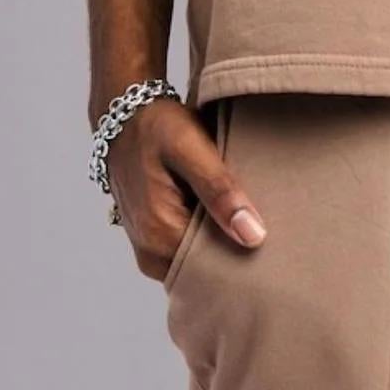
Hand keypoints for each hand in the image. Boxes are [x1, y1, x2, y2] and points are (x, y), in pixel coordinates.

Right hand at [107, 99, 265, 280]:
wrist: (121, 116)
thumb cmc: (154, 126)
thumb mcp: (189, 146)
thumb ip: (220, 190)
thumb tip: (253, 236)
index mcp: (160, 236)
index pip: (217, 270)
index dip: (244, 258)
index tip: (268, 242)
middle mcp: (151, 254)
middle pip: (207, 273)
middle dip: (233, 255)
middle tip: (258, 227)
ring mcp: (150, 253)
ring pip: (198, 265)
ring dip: (219, 246)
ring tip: (236, 218)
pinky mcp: (152, 245)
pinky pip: (187, 255)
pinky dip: (206, 240)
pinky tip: (217, 217)